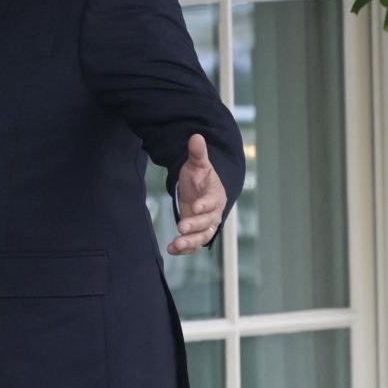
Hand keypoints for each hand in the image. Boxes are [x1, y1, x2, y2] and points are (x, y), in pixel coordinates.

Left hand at [169, 133, 226, 254]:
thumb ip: (197, 153)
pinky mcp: (197, 233)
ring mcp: (205, 225)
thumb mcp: (197, 164)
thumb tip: (196, 137)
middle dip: (195, 226)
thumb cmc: (200, 177)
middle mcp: (213, 213)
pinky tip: (171, 250)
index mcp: (215, 195)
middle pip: (208, 223)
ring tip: (175, 245)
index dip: (205, 205)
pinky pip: (193, 244)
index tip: (195, 207)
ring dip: (190, 242)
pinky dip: (184, 249)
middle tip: (181, 228)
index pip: (212, 201)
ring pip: (202, 237)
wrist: (201, 190)